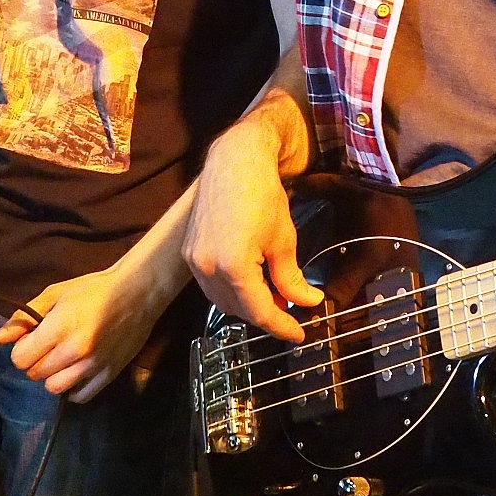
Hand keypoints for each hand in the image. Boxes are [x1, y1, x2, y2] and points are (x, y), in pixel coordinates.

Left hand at [0, 261, 169, 400]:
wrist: (137, 292)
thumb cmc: (93, 289)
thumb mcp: (56, 294)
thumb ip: (25, 317)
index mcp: (60, 327)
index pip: (21, 358)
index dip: (21, 348)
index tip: (32, 339)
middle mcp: (75, 351)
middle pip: (35, 374)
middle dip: (35, 360)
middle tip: (49, 346)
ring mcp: (93, 366)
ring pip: (54, 388)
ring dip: (53, 376)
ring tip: (62, 360)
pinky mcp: (109, 375)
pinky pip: (79, 396)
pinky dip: (73, 387)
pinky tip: (77, 371)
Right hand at [183, 102, 322, 343]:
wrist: (235, 161)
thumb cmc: (262, 195)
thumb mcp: (283, 240)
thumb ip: (292, 279)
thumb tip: (306, 302)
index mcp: (233, 266)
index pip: (259, 311)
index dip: (281, 326)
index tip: (298, 334)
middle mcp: (207, 268)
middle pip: (238, 310)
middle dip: (265, 314)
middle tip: (290, 310)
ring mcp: (193, 261)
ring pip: (222, 300)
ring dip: (246, 304)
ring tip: (273, 295)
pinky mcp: (189, 252)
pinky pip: (210, 285)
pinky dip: (231, 290)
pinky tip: (250, 280)